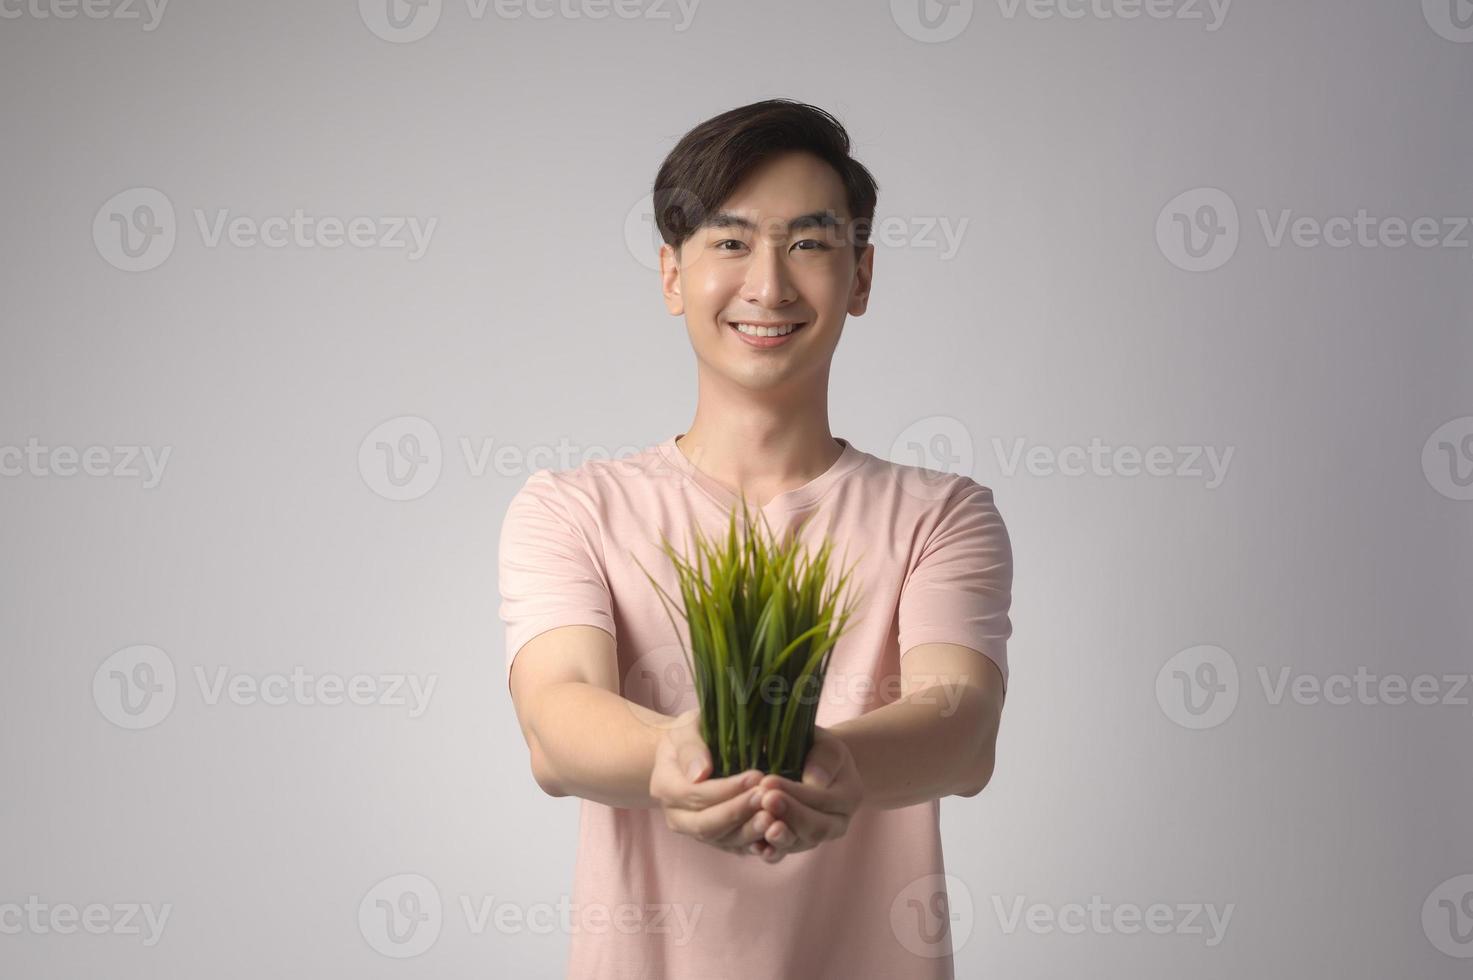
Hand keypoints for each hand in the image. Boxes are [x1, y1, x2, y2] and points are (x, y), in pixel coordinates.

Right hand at [648, 709, 769, 855]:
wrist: (692, 754)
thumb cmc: (692, 734)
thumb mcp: (686, 728)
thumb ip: (690, 748)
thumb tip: (699, 773)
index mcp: (664, 786)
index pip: (693, 794)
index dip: (726, 789)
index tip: (755, 776)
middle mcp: (676, 815)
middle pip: (705, 824)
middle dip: (737, 812)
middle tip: (766, 797)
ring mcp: (695, 831)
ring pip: (722, 840)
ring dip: (749, 832)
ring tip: (774, 818)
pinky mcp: (716, 839)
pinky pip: (734, 847)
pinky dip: (754, 845)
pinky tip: (774, 836)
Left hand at [741, 726, 863, 863]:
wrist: (816, 768)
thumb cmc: (818, 749)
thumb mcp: (827, 744)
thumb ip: (825, 759)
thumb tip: (815, 780)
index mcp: (849, 795)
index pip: (823, 799)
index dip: (796, 793)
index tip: (768, 781)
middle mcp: (837, 823)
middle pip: (816, 828)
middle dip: (789, 815)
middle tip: (764, 800)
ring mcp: (816, 837)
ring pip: (799, 843)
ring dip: (779, 836)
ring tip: (760, 822)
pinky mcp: (796, 844)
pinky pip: (784, 853)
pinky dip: (770, 851)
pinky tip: (755, 845)